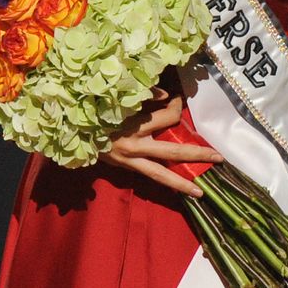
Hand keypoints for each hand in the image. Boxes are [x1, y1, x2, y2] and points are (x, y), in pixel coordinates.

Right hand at [99, 88, 221, 197]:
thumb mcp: (117, 99)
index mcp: (133, 124)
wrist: (68, 131)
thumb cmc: (94, 110)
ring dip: (182, 183)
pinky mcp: (125, 168)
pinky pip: (148, 175)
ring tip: (200, 192)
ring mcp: (129, 161)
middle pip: (174, 151)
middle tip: (218, 157)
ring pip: (161, 175)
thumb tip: (166, 95)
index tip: (179, 99)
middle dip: (198, 154)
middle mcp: (134, 145)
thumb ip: (143, 95)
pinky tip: (177, 188)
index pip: (168, 117)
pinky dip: (164, 181)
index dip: (178, 107)